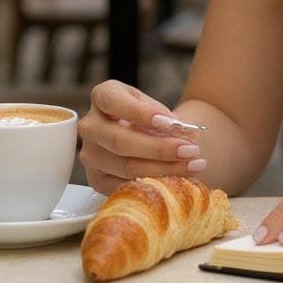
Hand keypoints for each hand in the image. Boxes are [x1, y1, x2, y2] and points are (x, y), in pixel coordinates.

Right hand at [78, 79, 207, 194]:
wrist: (144, 133)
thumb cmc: (150, 115)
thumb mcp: (156, 107)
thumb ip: (167, 118)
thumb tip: (184, 134)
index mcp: (103, 96)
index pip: (113, 101)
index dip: (140, 113)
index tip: (168, 122)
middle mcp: (90, 125)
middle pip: (120, 141)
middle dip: (159, 148)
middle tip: (190, 150)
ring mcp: (90, 154)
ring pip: (125, 166)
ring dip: (163, 168)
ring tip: (192, 165)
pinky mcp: (96, 179)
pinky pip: (123, 186)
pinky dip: (152, 183)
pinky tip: (175, 180)